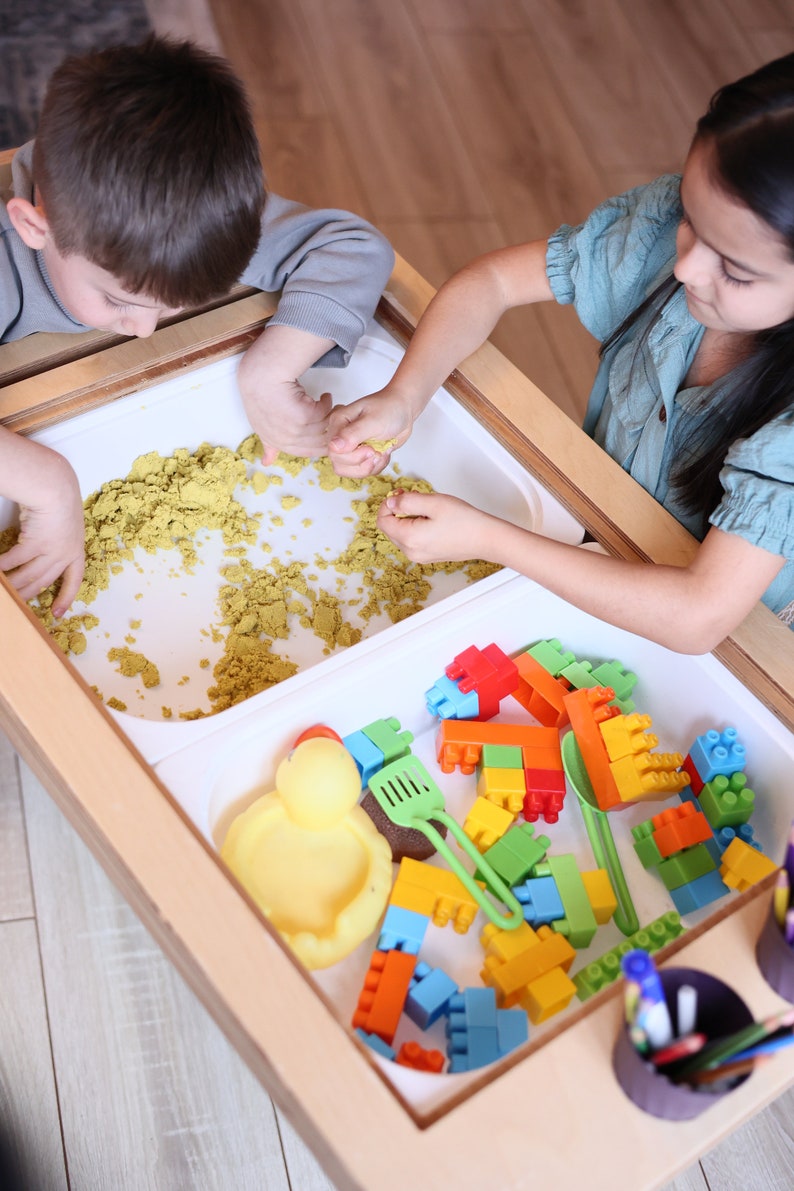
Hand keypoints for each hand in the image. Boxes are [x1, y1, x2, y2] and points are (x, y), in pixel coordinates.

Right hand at [0, 452, 84, 615]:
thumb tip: (40, 555)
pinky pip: (15, 560)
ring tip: (3, 591)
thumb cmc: (58, 502)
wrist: (56, 487)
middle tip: (16, 605)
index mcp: (76, 551)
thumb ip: (55, 542)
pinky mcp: (36, 543)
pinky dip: (3, 566)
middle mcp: (66, 554)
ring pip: (29, 575)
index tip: (56, 614)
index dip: (66, 598)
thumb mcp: (65, 527)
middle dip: (28, 595)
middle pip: (44, 582)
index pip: (74, 580)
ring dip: (12, 584)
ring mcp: (52, 550)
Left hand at [237, 324, 335, 462]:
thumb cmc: (262, 395)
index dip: (323, 443)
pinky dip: (327, 402)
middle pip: (321, 443)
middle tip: (337, 417)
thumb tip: (267, 462)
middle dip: (332, 429)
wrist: (261, 375)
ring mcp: (294, 430)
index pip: (308, 453)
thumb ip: (270, 445)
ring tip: (330, 404)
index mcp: (277, 443)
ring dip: (332, 414)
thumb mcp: (262, 425)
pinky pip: (325, 413)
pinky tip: (324, 396)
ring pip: (325, 428)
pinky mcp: (303, 416)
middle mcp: (285, 440)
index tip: (332, 434)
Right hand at [327, 388, 415, 477]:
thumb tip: (333, 447)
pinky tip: (383, 453)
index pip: (334, 452)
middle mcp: (340, 436)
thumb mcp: (373, 420)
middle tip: (376, 451)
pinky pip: (362, 471)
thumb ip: (352, 434)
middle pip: (339, 464)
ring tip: (381, 453)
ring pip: (350, 471)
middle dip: (362, 463)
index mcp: (338, 423)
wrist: (403, 409)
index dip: (353, 456)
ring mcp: (349, 447)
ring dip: (370, 467)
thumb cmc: (389, 409)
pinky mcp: (359, 455)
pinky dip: (376, 466)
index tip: (371, 449)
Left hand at [377, 489, 493, 563]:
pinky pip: (412, 541)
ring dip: (406, 519)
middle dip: (396, 511)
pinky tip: (431, 520)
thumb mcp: (432, 503)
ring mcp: (420, 556)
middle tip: (413, 497)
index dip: (387, 504)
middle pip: (390, 529)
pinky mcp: (428, 556)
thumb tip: (391, 503)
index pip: (382, 521)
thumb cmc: (464, 520)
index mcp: (409, 539)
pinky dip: (415, 528)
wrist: (485, 538)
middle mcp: (411, 552)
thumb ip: (407, 501)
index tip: (401, 494)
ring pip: (400, 534)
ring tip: (426, 509)